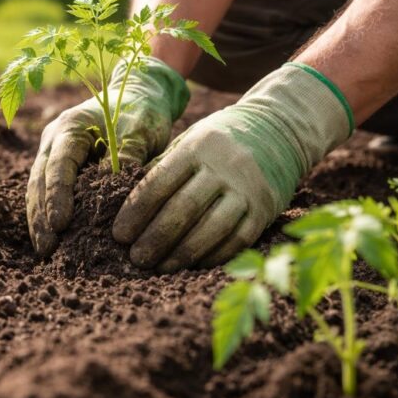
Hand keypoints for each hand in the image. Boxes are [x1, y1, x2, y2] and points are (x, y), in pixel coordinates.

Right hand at [27, 56, 189, 255]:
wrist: (140, 94)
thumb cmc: (141, 110)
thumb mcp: (140, 130)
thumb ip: (126, 157)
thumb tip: (116, 192)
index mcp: (70, 127)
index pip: (58, 164)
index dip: (57, 195)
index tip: (60, 224)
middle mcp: (54, 140)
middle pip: (39, 180)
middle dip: (41, 215)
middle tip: (48, 248)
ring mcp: (54, 153)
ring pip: (37, 189)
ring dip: (40, 220)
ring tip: (46, 251)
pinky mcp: (62, 167)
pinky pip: (49, 193)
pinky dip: (48, 215)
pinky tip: (53, 240)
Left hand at [113, 63, 353, 271]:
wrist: (278, 130)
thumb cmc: (219, 141)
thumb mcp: (189, 141)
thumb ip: (163, 168)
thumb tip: (127, 205)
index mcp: (197, 147)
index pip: (160, 184)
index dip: (136, 212)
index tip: (119, 235)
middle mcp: (224, 167)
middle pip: (183, 210)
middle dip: (155, 238)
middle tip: (136, 258)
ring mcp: (248, 189)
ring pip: (211, 229)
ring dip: (182, 254)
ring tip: (160, 267)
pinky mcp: (265, 209)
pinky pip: (237, 240)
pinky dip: (213, 255)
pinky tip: (193, 265)